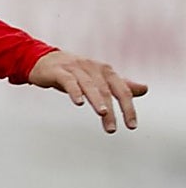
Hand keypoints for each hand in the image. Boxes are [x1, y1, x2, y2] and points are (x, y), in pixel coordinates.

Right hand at [28, 50, 147, 132]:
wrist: (42, 59)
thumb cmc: (73, 71)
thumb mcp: (98, 77)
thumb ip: (120, 84)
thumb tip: (144, 89)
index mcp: (104, 70)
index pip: (122, 89)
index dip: (128, 107)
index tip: (131, 125)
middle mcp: (92, 67)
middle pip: (106, 90)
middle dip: (111, 110)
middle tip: (111, 128)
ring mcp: (75, 68)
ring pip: (89, 85)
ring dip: (96, 100)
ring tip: (103, 114)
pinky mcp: (58, 71)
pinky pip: (69, 81)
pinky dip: (75, 91)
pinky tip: (79, 102)